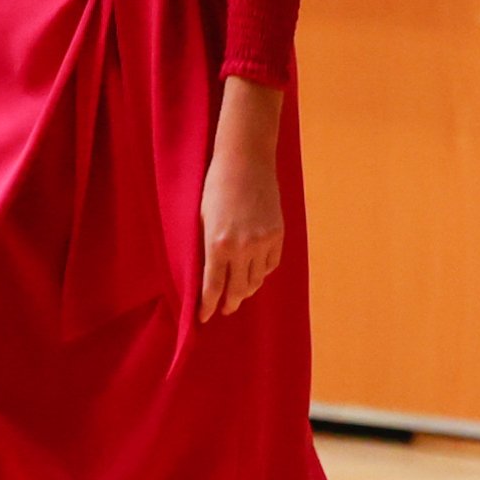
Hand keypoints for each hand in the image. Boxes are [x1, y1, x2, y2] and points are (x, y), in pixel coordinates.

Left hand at [200, 76, 284, 321]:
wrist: (245, 162)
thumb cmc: (214, 187)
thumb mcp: (201, 219)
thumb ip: (205, 249)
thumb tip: (206, 276)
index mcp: (217, 245)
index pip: (213, 287)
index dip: (208, 306)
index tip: (203, 318)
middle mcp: (242, 248)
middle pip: (237, 289)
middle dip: (229, 302)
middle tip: (224, 309)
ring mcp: (263, 242)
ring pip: (256, 280)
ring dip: (246, 289)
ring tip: (238, 293)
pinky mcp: (278, 235)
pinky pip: (270, 264)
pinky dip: (262, 272)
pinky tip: (254, 272)